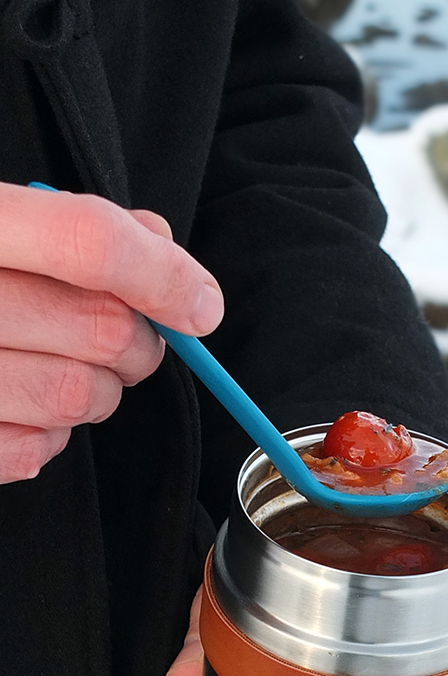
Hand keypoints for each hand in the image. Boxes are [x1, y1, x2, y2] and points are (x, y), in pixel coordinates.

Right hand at [0, 181, 223, 483]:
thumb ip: (77, 224)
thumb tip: (162, 249)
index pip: (88, 242)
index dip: (163, 275)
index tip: (199, 306)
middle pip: (102, 329)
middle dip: (138, 344)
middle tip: (127, 341)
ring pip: (79, 397)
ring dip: (97, 393)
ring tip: (63, 370)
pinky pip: (32, 452)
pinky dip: (47, 437)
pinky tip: (20, 407)